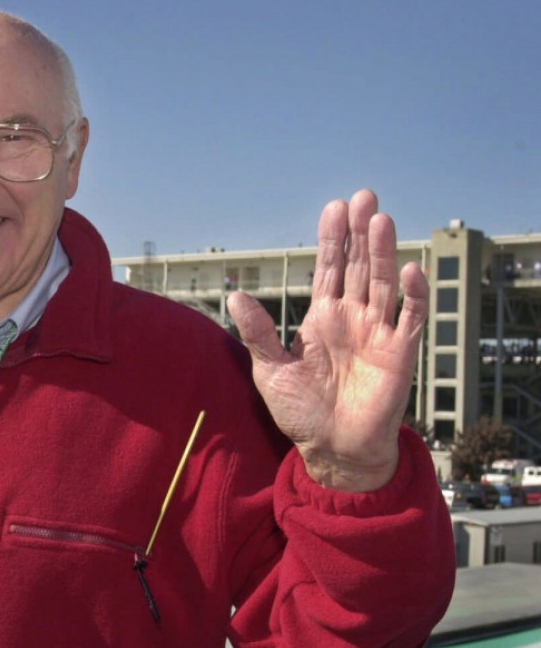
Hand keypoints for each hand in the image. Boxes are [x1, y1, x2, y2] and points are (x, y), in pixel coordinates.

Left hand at [227, 190, 428, 491]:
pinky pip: (410, 319)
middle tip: (363, 197)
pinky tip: (409, 269)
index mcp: (322, 318)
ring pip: (383, 284)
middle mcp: (352, 318)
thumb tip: (235, 296)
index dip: (332, 240)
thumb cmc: (301, 412)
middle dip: (360, 233)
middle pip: (359, 267)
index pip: (329, 269)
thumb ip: (258, 333)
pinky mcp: (399, 354)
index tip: (333, 208)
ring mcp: (378, 333)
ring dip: (383, 252)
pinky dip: (412, 296)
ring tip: (379, 219)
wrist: (332, 450)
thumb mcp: (271, 371)